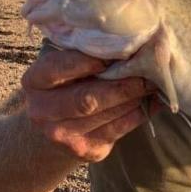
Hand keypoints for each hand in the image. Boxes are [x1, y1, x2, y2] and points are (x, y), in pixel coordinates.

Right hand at [21, 49, 157, 162]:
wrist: (49, 133)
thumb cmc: (62, 88)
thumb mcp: (59, 68)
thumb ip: (79, 54)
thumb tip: (122, 41)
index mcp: (34, 82)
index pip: (60, 67)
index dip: (89, 61)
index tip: (118, 51)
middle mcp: (43, 111)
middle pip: (88, 98)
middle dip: (124, 83)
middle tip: (150, 69)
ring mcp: (63, 135)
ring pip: (107, 114)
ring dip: (136, 97)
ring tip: (155, 81)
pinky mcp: (85, 150)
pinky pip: (119, 129)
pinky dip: (141, 113)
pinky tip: (154, 101)